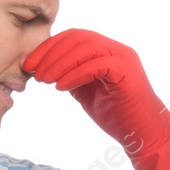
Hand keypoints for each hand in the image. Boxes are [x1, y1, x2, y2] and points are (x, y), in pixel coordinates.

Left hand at [23, 28, 169, 169]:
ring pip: (87, 48)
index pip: (72, 37)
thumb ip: (69, 75)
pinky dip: (75, 74)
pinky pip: (98, 65)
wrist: (141, 133)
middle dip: (50, 53)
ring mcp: (124, 58)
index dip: (48, 48)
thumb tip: (43, 68)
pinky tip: (61, 88)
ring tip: (45, 80)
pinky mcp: (127, 73)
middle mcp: (116, 49)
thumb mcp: (84, 91)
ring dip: (60, 63)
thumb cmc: (114, 113)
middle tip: (33, 72)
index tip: (28, 64)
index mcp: (105, 50)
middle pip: (78, 38)